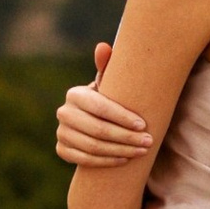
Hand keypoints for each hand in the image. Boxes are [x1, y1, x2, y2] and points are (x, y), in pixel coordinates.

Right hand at [55, 41, 150, 168]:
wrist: (92, 118)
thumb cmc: (108, 97)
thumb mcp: (110, 82)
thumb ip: (108, 65)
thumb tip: (103, 47)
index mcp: (75, 94)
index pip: (100, 108)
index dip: (122, 118)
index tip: (143, 125)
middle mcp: (63, 113)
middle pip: (98, 130)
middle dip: (126, 137)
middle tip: (148, 141)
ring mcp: (61, 132)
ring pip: (93, 147)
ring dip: (120, 151)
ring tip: (141, 151)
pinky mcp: (62, 150)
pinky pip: (85, 160)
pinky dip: (106, 161)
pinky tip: (124, 160)